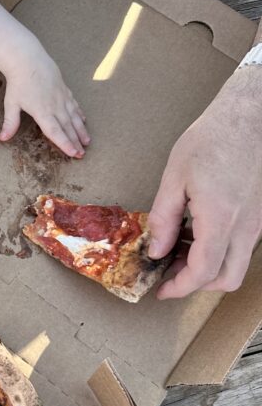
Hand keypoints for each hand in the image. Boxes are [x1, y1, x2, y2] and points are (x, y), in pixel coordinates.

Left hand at [0, 50, 89, 158]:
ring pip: (74, 117)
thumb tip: (3, 138)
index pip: (55, 132)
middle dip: (75, 142)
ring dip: (81, 130)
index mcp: (42, 112)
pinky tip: (83, 120)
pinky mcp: (64, 89)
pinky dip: (80, 114)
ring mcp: (61, 97)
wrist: (28, 59)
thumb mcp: (11, 103)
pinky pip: (74, 104)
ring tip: (87, 141)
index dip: (64, 144)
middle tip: (82, 154)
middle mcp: (55, 106)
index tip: (73, 153)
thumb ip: (10, 122)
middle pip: (67, 127)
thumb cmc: (18, 82)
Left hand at [148, 69, 261, 297]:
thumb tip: (155, 250)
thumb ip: (164, 218)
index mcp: (221, 220)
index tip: (160, 290)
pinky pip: (243, 245)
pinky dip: (220, 250)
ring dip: (209, 267)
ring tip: (179, 249)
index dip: (179, 288)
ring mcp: (258, 222)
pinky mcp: (261, 214)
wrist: (253, 115)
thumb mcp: (175, 176)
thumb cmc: (213, 138)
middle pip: (226, 279)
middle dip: (196, 284)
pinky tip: (197, 231)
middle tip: (169, 273)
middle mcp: (246, 227)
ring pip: (237, 264)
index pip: (202, 272)